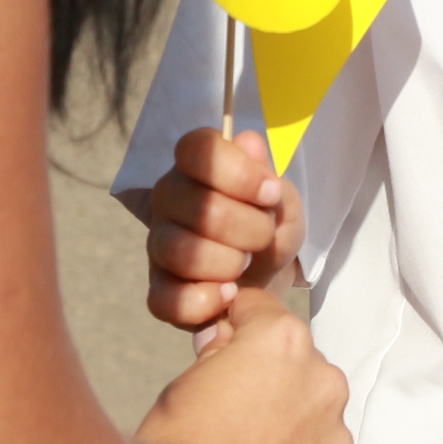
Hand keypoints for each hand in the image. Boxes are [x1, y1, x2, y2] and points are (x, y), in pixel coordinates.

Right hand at [136, 284, 352, 443]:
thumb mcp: (185, 382)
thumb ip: (222, 357)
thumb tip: (230, 345)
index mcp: (282, 341)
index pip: (262, 312)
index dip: (236, 328)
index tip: (222, 349)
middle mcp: (322, 380)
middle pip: (298, 368)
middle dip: (271, 384)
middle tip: (231, 419)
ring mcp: (336, 438)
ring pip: (315, 422)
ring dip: (289, 433)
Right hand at [143, 126, 305, 342]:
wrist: (266, 279)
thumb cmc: (270, 228)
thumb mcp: (284, 202)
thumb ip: (269, 176)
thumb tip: (248, 142)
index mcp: (196, 166)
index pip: (198, 149)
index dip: (238, 172)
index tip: (270, 193)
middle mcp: (169, 198)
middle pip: (200, 207)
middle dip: (249, 228)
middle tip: (265, 236)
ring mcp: (159, 244)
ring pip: (183, 252)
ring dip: (229, 263)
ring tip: (246, 265)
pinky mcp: (158, 289)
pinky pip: (167, 299)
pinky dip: (205, 301)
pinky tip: (229, 294)